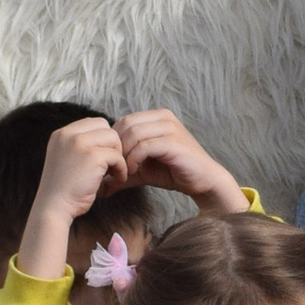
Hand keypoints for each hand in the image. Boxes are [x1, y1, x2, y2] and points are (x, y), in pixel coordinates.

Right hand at [19, 117, 129, 280]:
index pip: (92, 123)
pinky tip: (117, 180)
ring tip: (114, 173)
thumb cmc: (63, 190)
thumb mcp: (66, 159)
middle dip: (113, 145)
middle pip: (104, 126)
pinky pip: (117, 156)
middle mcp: (68, 134)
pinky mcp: (92, 156)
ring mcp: (79, 143)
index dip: (103, 139)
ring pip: (113, 138)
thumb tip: (108, 138)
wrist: (53, 208)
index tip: (104, 157)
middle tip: (112, 164)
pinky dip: (121, 168)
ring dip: (118, 156)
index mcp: (61, 134)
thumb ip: (80, 146)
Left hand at [117, 108, 248, 214]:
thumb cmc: (174, 172)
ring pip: (133, 134)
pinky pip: (144, 146)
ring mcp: (169, 127)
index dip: (114, 141)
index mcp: (156, 117)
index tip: (114, 161)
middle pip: (126, 124)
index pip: (123, 121)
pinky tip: (133, 171)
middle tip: (117, 166)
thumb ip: (123, 172)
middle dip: (117, 147)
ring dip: (124, 154)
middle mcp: (163, 117)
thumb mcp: (142, 170)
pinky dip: (133, 160)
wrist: (203, 181)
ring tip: (125, 171)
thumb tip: (101, 186)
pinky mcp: (173, 142)